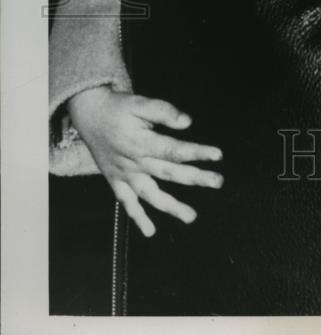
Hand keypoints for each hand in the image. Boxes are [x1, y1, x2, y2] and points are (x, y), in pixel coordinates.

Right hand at [68, 86, 223, 236]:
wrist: (89, 115)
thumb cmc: (119, 108)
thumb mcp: (139, 103)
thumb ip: (163, 111)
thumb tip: (187, 122)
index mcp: (141, 141)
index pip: (173, 150)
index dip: (196, 152)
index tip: (217, 155)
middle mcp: (134, 161)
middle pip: (169, 172)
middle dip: (195, 178)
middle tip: (218, 182)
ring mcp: (124, 174)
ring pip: (149, 194)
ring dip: (171, 206)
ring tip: (191, 216)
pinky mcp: (115, 181)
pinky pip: (126, 203)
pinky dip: (137, 217)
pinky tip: (150, 231)